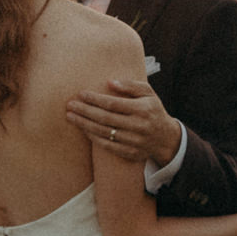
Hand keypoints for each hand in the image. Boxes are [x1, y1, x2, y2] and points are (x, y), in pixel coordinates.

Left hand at [66, 79, 181, 167]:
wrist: (165, 138)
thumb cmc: (152, 110)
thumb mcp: (148, 93)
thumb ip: (130, 85)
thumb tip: (110, 82)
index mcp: (142, 109)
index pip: (113, 104)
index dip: (95, 99)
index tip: (81, 94)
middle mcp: (138, 126)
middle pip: (105, 118)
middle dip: (85, 111)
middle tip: (70, 105)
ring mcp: (134, 142)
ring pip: (104, 133)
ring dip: (84, 124)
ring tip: (71, 117)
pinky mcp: (130, 153)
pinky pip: (107, 146)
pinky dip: (93, 137)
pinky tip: (83, 129)